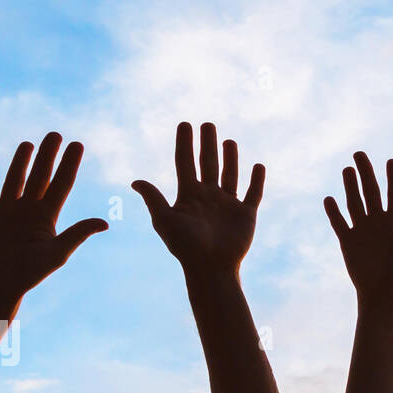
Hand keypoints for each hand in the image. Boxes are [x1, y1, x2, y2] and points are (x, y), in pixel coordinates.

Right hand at [0, 132, 107, 305]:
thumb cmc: (28, 275)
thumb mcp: (56, 253)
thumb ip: (78, 234)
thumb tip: (106, 222)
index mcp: (47, 217)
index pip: (61, 183)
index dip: (70, 164)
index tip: (78, 144)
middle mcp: (27, 211)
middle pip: (39, 176)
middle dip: (47, 156)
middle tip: (55, 134)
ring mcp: (4, 213)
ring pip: (13, 180)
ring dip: (19, 162)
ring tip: (28, 143)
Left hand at [132, 122, 263, 275]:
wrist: (210, 268)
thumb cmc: (185, 246)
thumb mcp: (165, 220)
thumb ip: (153, 199)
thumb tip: (135, 181)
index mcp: (189, 195)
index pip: (185, 163)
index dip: (184, 143)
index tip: (184, 124)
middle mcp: (208, 196)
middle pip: (207, 164)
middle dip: (207, 143)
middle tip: (207, 124)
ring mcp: (227, 204)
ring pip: (229, 174)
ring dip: (230, 158)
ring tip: (229, 140)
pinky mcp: (246, 214)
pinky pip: (253, 193)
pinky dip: (257, 180)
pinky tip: (258, 165)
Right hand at [324, 152, 392, 317]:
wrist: (385, 299)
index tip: (392, 160)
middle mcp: (378, 224)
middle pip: (371, 192)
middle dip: (366, 173)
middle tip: (360, 153)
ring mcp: (362, 232)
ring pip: (354, 203)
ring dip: (350, 186)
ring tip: (347, 168)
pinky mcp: (348, 243)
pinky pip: (339, 223)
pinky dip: (333, 211)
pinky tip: (329, 197)